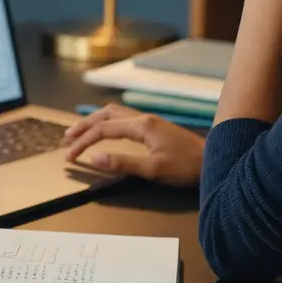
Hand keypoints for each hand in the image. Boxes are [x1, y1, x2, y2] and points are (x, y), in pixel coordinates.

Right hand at [62, 104, 204, 187]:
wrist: (214, 159)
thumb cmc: (185, 167)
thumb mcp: (153, 169)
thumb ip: (123, 163)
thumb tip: (94, 159)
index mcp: (140, 126)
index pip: (103, 130)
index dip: (83, 142)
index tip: (70, 157)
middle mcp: (142, 118)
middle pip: (105, 114)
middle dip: (84, 126)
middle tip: (67, 138)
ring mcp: (149, 120)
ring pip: (114, 113)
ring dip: (95, 121)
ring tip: (81, 132)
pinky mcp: (154, 126)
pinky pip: (123, 117)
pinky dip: (108, 121)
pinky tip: (107, 130)